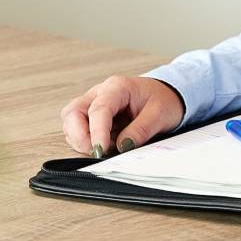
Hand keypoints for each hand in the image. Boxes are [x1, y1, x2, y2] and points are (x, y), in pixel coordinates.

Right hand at [60, 75, 184, 157]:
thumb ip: (140, 130)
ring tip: (105, 149)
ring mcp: (94, 104)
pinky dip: (85, 142)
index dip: (97, 132)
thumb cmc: (164, 99)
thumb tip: (123, 146)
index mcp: (117, 87)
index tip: (100, 150)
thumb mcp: (159, 114)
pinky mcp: (93, 117)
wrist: (168, 94)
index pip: (98, 109)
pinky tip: (104, 146)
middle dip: (79, 136)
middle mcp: (100, 93)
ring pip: (71, 122)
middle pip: (73, 113)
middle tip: (97, 152)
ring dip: (81, 140)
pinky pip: (78, 130)